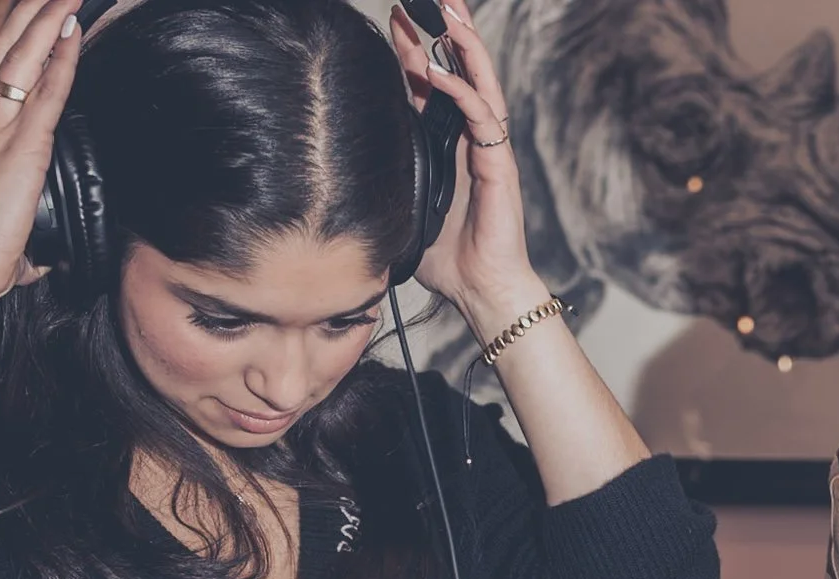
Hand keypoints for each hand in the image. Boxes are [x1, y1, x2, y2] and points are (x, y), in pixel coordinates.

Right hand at [0, 0, 86, 312]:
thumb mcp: (2, 237)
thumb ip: (21, 238)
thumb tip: (35, 261)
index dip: (3, 43)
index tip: (19, 20)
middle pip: (1, 51)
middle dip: (25, 15)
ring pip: (21, 57)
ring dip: (45, 20)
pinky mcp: (22, 146)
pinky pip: (46, 90)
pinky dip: (62, 58)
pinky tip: (74, 32)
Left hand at [383, 0, 546, 332]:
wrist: (480, 290)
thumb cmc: (447, 256)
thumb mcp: (402, 206)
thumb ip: (384, 180)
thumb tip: (340, 171)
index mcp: (448, 143)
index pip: (432, 84)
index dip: (415, 50)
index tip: (395, 19)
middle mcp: (470, 137)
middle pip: (460, 69)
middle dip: (443, 30)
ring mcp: (487, 147)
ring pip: (479, 80)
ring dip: (463, 44)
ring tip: (447, 11)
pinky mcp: (498, 163)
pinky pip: (481, 116)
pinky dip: (460, 90)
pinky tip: (436, 72)